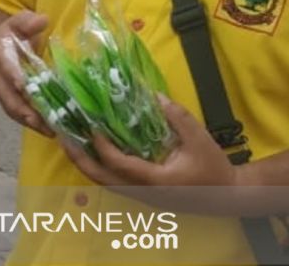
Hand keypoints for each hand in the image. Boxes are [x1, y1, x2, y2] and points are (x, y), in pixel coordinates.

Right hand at [0, 11, 53, 136]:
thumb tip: (43, 20)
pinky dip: (37, 125)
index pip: (4, 66)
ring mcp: (5, 93)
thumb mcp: (15, 23)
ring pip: (15, 111)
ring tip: (51, 132)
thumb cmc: (9, 36)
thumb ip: (27, 22)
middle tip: (39, 121)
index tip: (22, 84)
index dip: (12, 75)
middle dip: (22, 110)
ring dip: (32, 123)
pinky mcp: (14, 103)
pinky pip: (24, 116)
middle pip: (7, 97)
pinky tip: (54, 132)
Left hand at [61, 96, 239, 211]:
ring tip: (70, 141)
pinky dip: (99, 167)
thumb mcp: (199, 137)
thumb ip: (175, 116)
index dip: (101, 146)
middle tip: (61, 137)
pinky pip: (114, 182)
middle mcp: (143, 191)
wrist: (228, 195)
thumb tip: (152, 94)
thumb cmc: (214, 167)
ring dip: (85, 163)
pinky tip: (93, 150)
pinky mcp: (143, 194)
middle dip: (78, 158)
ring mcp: (141, 196)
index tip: (90, 126)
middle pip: (100, 179)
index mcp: (155, 179)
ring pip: (104, 183)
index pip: (119, 164)